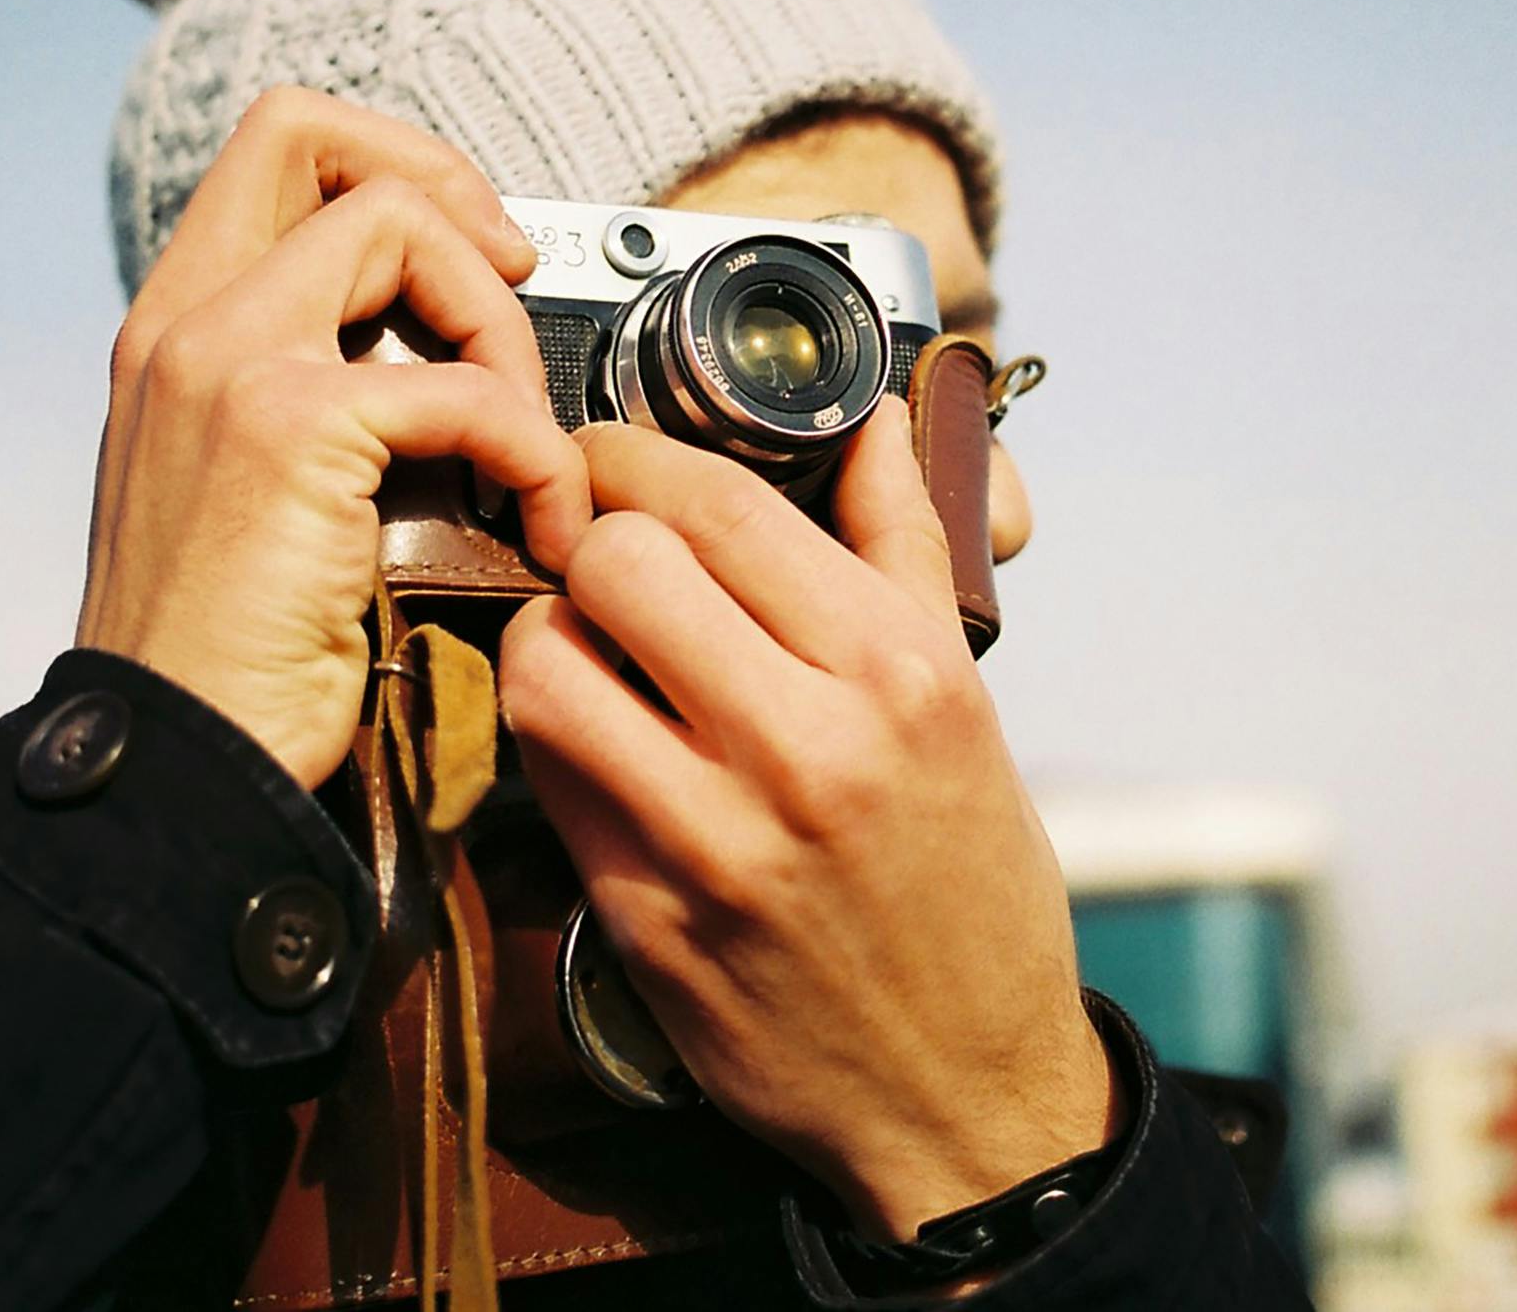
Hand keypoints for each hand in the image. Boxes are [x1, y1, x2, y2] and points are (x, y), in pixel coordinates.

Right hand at [77, 89, 591, 786]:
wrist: (175, 766)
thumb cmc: (223, 658)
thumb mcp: (241, 493)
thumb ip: (301, 398)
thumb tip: (429, 359)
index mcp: (174, 329)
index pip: (272, 149)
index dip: (390, 164)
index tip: (468, 255)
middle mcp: (186, 323)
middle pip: (317, 137)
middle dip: (447, 191)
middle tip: (511, 285)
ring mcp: (231, 364)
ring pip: (400, 225)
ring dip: (499, 323)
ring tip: (525, 437)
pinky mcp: (292, 430)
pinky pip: (466, 388)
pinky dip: (534, 450)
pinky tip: (540, 523)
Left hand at [497, 407, 1120, 1238]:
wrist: (965, 1095)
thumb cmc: (969, 885)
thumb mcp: (965, 703)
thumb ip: (902, 546)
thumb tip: (876, 421)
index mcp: (898, 673)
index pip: (720, 506)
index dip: (636, 456)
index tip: (615, 456)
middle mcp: (808, 749)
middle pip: (616, 563)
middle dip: (593, 540)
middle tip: (606, 559)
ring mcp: (716, 841)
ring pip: (548, 665)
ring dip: (551, 637)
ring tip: (592, 650)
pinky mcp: (645, 919)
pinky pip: (547, 778)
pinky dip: (556, 737)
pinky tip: (598, 738)